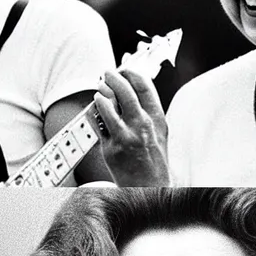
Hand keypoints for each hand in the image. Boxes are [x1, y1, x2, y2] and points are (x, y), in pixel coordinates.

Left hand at [91, 68, 169, 187]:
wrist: (150, 187)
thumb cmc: (154, 160)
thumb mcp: (159, 132)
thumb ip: (149, 111)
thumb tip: (135, 89)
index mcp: (156, 119)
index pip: (145, 87)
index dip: (132, 73)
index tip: (125, 69)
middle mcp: (142, 126)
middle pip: (126, 92)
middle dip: (115, 77)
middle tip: (107, 72)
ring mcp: (126, 137)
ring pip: (110, 105)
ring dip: (103, 92)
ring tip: (100, 87)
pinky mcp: (111, 148)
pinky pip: (99, 123)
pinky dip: (97, 110)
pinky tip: (96, 104)